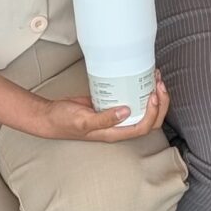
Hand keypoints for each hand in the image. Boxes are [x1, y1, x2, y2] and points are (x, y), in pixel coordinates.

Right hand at [42, 77, 171, 142]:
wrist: (50, 116)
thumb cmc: (64, 122)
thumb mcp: (83, 120)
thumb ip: (104, 119)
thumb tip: (126, 112)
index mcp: (115, 133)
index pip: (143, 127)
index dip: (153, 113)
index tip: (152, 95)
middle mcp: (119, 126)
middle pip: (150, 120)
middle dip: (160, 103)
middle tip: (159, 84)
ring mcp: (116, 116)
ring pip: (144, 109)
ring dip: (154, 95)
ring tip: (155, 78)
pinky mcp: (111, 104)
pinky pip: (131, 99)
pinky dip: (140, 90)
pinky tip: (140, 77)